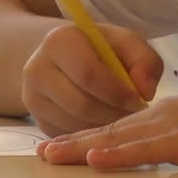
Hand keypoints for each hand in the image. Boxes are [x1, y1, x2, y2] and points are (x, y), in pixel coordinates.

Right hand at [23, 23, 162, 136]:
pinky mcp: (37, 121)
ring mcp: (32, 98)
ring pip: (75, 125)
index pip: (88, 74)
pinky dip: (91, 136)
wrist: (66, 56)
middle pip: (81, 104)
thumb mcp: (126, 43)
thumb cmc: (102, 49)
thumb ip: (144, 60)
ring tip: (122, 118)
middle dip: (114, 114)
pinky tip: (105, 123)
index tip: (139, 100)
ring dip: (104, 128)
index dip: (117, 92)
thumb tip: (145, 91)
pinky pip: (68, 136)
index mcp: (59, 41)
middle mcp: (36, 69)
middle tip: (135, 116)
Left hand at [37, 78, 177, 169]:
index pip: (123, 124)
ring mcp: (171, 126)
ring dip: (81, 148)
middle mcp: (163, 115)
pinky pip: (143, 150)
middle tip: (42, 151)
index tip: (68, 143)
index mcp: (170, 112)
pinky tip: (93, 160)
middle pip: (109, 130)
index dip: (93, 134)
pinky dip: (116, 155)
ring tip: (51, 155)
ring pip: (116, 138)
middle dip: (74, 142)